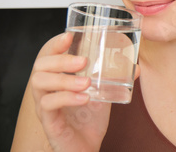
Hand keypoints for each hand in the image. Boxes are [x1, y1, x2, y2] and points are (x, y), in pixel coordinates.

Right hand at [30, 32, 137, 151]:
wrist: (86, 147)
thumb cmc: (89, 117)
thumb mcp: (103, 93)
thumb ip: (115, 78)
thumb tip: (136, 66)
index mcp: (57, 77)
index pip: (47, 54)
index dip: (55, 43)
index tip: (69, 35)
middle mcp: (47, 89)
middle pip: (40, 66)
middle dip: (60, 59)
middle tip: (83, 61)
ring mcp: (45, 105)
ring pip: (39, 83)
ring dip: (64, 79)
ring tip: (86, 82)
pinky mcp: (49, 122)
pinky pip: (48, 106)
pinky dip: (66, 99)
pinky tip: (84, 98)